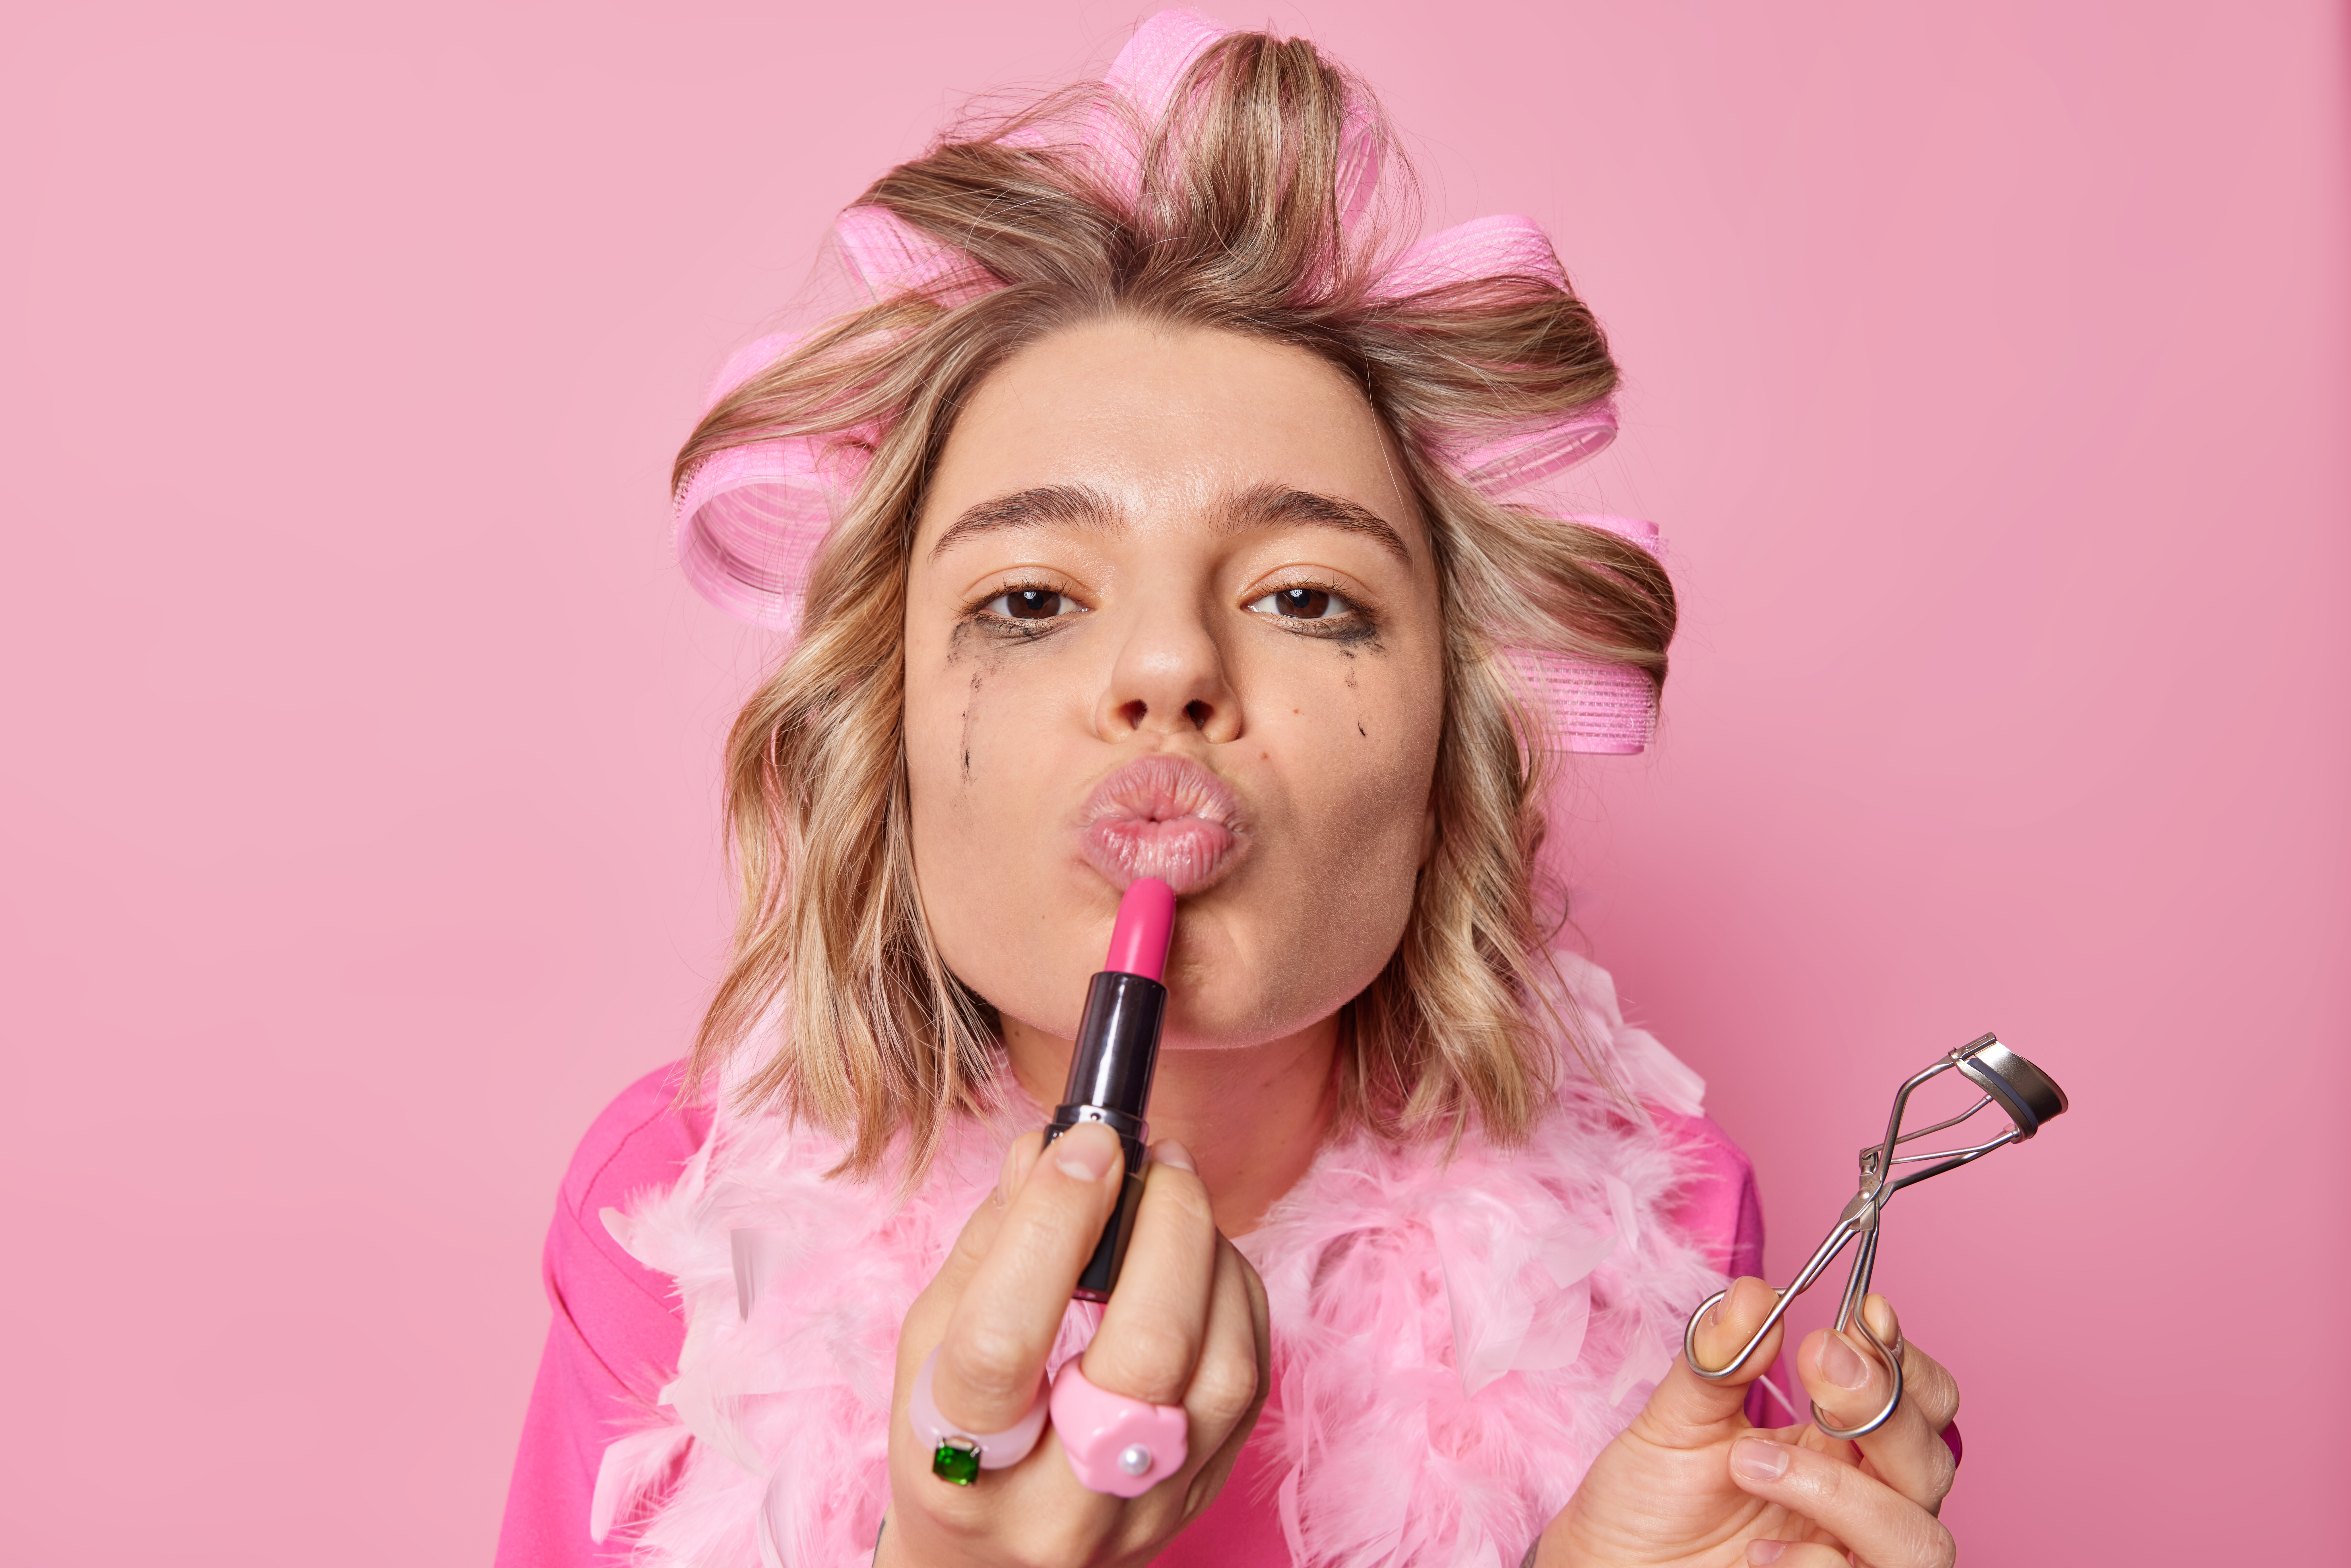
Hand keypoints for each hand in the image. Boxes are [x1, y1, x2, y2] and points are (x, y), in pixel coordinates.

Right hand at [879, 1123, 1271, 1567]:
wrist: (990, 1562)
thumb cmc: (950, 1437)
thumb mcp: (929, 1344)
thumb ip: (989, 1245)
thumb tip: (1049, 1150)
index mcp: (964, 1469)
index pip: (1004, 1343)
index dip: (1051, 1226)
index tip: (1085, 1145)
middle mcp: (1061, 1505)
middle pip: (1144, 1354)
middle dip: (1165, 1230)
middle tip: (1157, 1159)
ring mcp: (1145, 1510)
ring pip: (1222, 1369)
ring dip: (1210, 1259)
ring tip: (1177, 1202)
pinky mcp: (1202, 1498)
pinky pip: (1250, 1383)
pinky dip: (1236, 1299)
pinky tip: (1201, 1260)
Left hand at [1535, 1278, 1960, 1567]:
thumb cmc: (1650, 1501)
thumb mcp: (1675, 1420)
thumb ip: (1717, 1358)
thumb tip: (1753, 1294)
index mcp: (1839, 1443)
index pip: (1917, 1396)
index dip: (1902, 1356)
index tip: (1866, 1314)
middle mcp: (1864, 1501)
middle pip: (1934, 1458)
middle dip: (1884, 1409)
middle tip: (1817, 1367)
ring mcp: (1854, 1558)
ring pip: (1920, 1537)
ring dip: (1844, 1494)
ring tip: (1751, 1465)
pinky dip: (1810, 1561)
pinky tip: (1757, 1552)